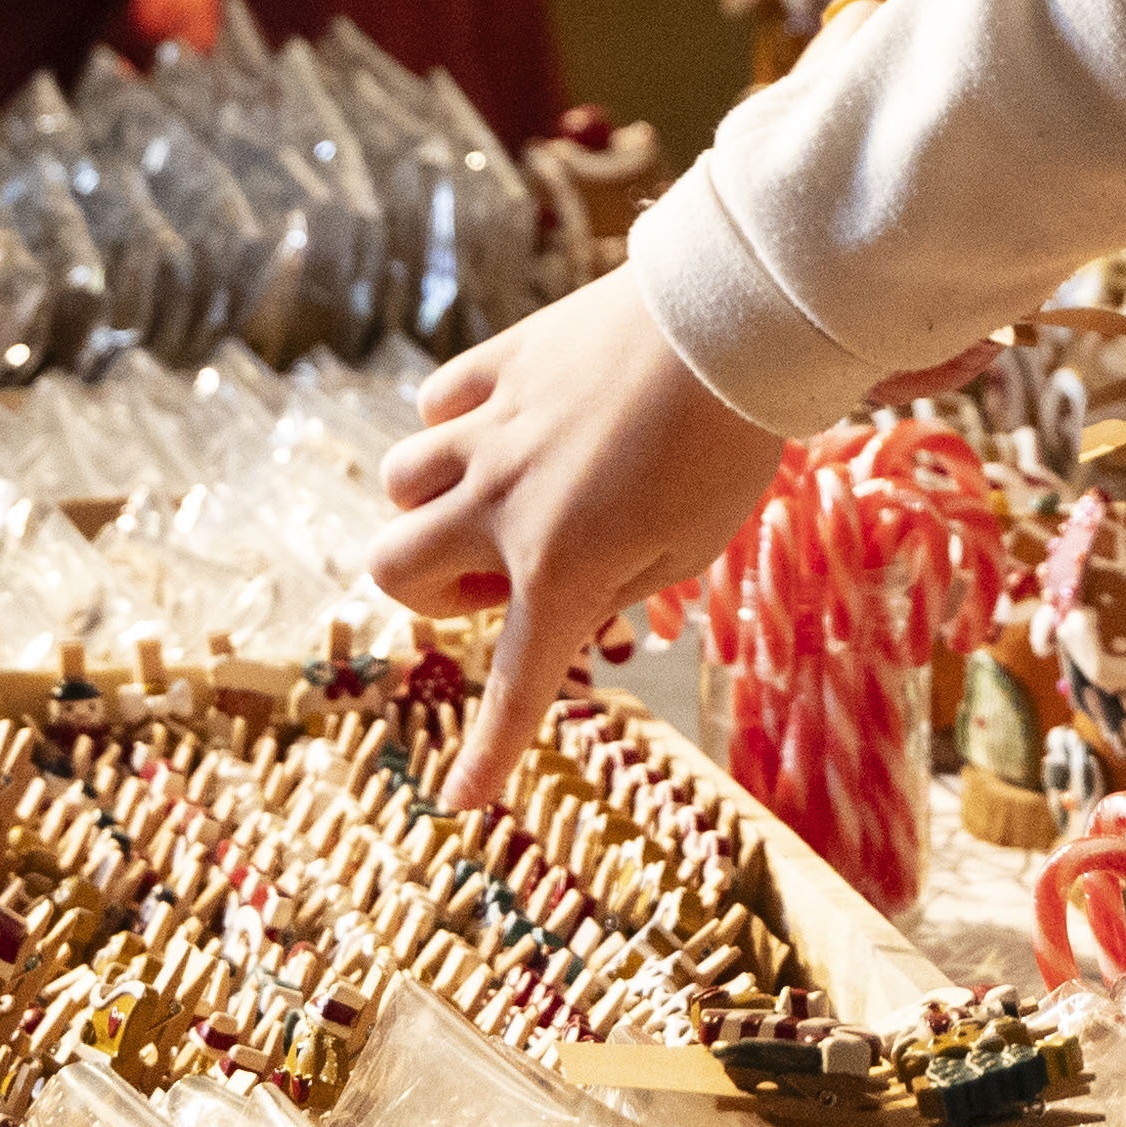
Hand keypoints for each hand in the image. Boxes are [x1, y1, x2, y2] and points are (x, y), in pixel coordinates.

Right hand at [371, 266, 800, 805]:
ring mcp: (490, 429)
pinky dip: (455, 423)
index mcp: (559, 570)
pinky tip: (504, 422)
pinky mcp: (500, 363)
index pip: (513, 683)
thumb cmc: (730, 447)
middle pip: (393, 566)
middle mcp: (503, 505)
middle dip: (432, 589)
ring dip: (435, 504)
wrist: (732, 324)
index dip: (488, 751)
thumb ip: (613, 582)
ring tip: (501, 494)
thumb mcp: (688, 549)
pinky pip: (436, 403)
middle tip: (501, 576)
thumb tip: (563, 589)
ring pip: (401, 480)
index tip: (460, 802)